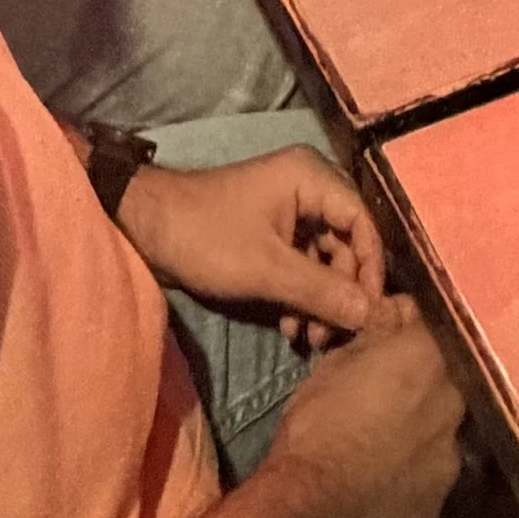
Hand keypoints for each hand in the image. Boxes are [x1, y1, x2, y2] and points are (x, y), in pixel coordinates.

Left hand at [117, 149, 385, 342]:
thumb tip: (370, 314)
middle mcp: (309, 188)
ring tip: (309, 338)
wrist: (147, 230)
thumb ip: (322, 290)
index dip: (371, 269)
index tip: (367, 313)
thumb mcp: (267, 269)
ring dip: (321, 301)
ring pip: (326, 260)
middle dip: (342, 293)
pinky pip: (304, 265)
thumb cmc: (208, 238)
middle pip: (347, 244)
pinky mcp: (274, 234)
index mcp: (312, 178)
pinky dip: (302, 297)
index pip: (364, 222)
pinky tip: (292, 328)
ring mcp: (291, 211)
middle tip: (331, 335)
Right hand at [264, 301, 464, 517]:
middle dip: (421, 380)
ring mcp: (453, 457)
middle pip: (446, 378)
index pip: (433, 323)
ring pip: (441, 429)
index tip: (387, 336)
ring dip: (420, 428)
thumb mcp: (332, 369)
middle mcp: (454, 404)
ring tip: (383, 443)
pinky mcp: (442, 504)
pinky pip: (431, 474)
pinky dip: (413, 471)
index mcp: (429, 359)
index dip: (409, 328)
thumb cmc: (316, 431)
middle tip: (386, 392)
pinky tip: (385, 481)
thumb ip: (374, 338)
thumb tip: (391, 320)